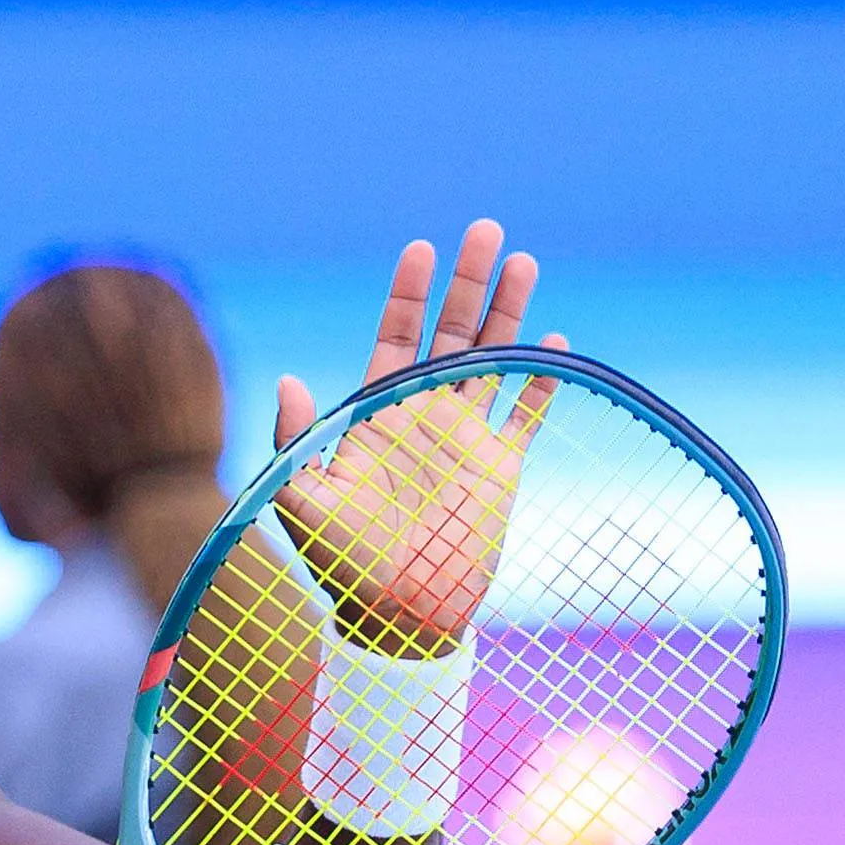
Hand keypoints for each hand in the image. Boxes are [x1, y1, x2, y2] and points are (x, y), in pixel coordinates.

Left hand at [271, 221, 565, 655]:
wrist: (394, 616)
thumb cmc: (339, 564)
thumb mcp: (301, 499)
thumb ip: (294, 439)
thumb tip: (289, 378)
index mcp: (375, 413)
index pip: (394, 335)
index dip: (407, 293)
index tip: (420, 249)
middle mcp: (422, 415)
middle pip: (449, 332)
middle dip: (466, 281)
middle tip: (483, 228)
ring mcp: (464, 438)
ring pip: (493, 358)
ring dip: (507, 311)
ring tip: (523, 261)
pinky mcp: (499, 468)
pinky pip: (526, 413)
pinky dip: (541, 380)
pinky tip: (555, 338)